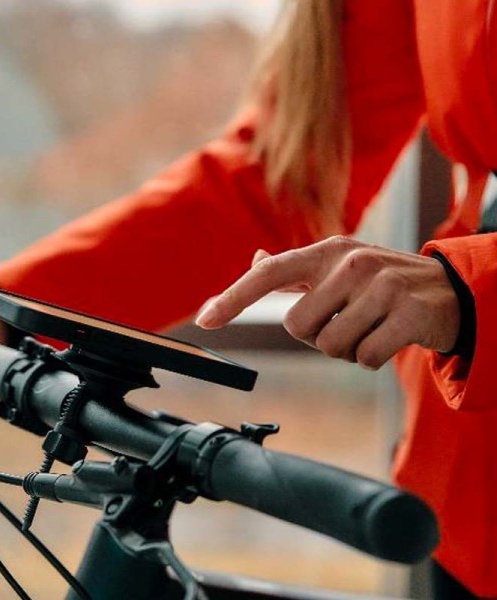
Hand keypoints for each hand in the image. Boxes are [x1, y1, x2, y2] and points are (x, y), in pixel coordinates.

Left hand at [195, 236, 460, 369]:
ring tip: (369, 328)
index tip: (204, 321)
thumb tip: (256, 258)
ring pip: (330, 346)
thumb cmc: (381, 282)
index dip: (233, 298)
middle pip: (297, 326)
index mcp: (327, 251)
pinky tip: (389, 338)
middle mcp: (351, 263)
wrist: (450, 290)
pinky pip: (365, 358)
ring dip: (345, 349)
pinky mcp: (409, 313)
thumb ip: (297, 270)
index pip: (269, 273)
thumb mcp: (340, 266)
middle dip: (316, 336)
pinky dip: (371, 359)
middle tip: (345, 322)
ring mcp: (382, 286)